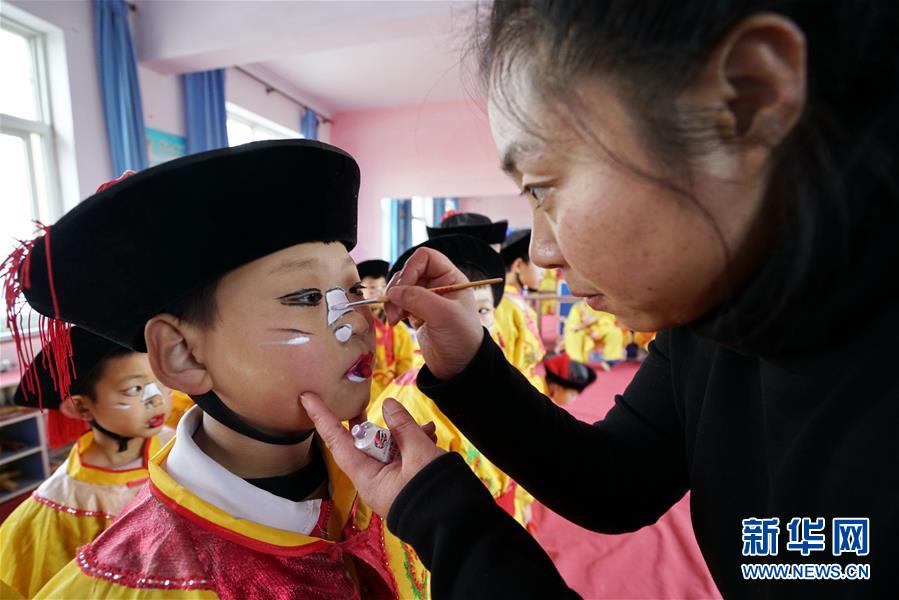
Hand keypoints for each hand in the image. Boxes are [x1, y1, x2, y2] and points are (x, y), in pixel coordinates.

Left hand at [300, 392, 443, 516]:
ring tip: (424, 428)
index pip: (337, 442)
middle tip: (363, 401)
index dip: (322, 418)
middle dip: (372, 424)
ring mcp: (390, 482)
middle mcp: (374, 481)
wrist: (459, 526)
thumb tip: (389, 405)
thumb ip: (403, 426)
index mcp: (368, 479)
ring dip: (403, 433)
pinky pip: (403, 458)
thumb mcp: (419, 453)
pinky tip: (430, 436)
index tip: (307, 399)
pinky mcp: (406, 483)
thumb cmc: (434, 494)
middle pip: (365, 444)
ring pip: (388, 449)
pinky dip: (414, 444)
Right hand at [383, 247, 483, 379]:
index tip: (404, 288)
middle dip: (398, 289)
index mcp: (451, 278)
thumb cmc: (462, 339)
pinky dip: (393, 309)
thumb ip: (418, 299)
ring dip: (393, 301)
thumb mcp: (444, 316)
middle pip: (408, 272)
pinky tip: (396, 321)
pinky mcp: (416, 313)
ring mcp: (426, 299)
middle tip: (395, 309)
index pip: (425, 258)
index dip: (411, 268)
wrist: (460, 368)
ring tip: (395, 319)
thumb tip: (393, 291)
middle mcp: (438, 285)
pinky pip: (398, 303)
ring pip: (400, 288)